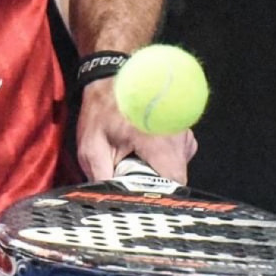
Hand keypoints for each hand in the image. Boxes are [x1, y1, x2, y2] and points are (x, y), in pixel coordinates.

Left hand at [76, 78, 197, 183]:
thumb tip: (108, 202)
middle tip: (129, 168)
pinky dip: (161, 155)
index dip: (158, 193)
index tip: (140, 192)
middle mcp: (178, 137)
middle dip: (153, 181)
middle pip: (175, 177)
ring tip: (134, 151)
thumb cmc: (103, 107)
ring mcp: (184, 132)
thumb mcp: (91, 146)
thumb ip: (101, 176)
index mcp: (159, 142)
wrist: (114, 73)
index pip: (174, 183)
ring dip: (156, 167)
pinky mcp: (183, 129)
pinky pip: (177, 154)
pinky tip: (143, 143)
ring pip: (176, 166)